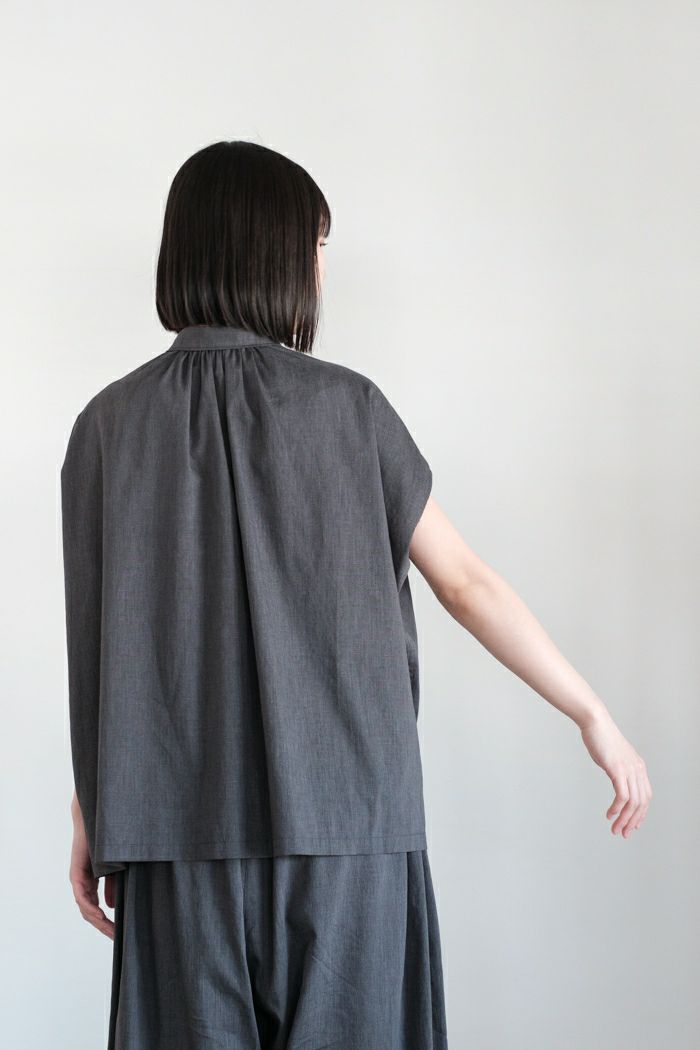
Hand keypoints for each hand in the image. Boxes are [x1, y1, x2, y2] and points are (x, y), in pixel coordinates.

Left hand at [69, 793, 114, 938]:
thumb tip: (113, 906)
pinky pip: (82, 896)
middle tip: (117, 938)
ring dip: (98, 921)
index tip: (120, 934)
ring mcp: (78, 880)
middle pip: (90, 913)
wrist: (95, 819)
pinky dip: (90, 907)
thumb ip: (114, 884)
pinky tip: (101, 914)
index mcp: (91, 883)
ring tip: (112, 930)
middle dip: (104, 927)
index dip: (107, 923)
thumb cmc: (106, 840)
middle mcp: (82, 884)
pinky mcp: (77, 873)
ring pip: (85, 908)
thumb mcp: (115, 868)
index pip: (97, 909)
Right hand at [578, 712, 651, 837]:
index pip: (645, 796)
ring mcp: (629, 769)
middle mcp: (637, 769)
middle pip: (641, 803)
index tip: (631, 826)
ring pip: (633, 802)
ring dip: (624, 819)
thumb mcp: (614, 757)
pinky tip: (609, 814)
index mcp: (638, 767)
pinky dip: (617, 808)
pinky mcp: (618, 769)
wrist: (595, 722)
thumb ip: (618, 769)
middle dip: (633, 821)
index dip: (640, 814)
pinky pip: (622, 795)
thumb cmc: (601, 737)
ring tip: (615, 828)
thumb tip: (616, 779)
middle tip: (623, 833)